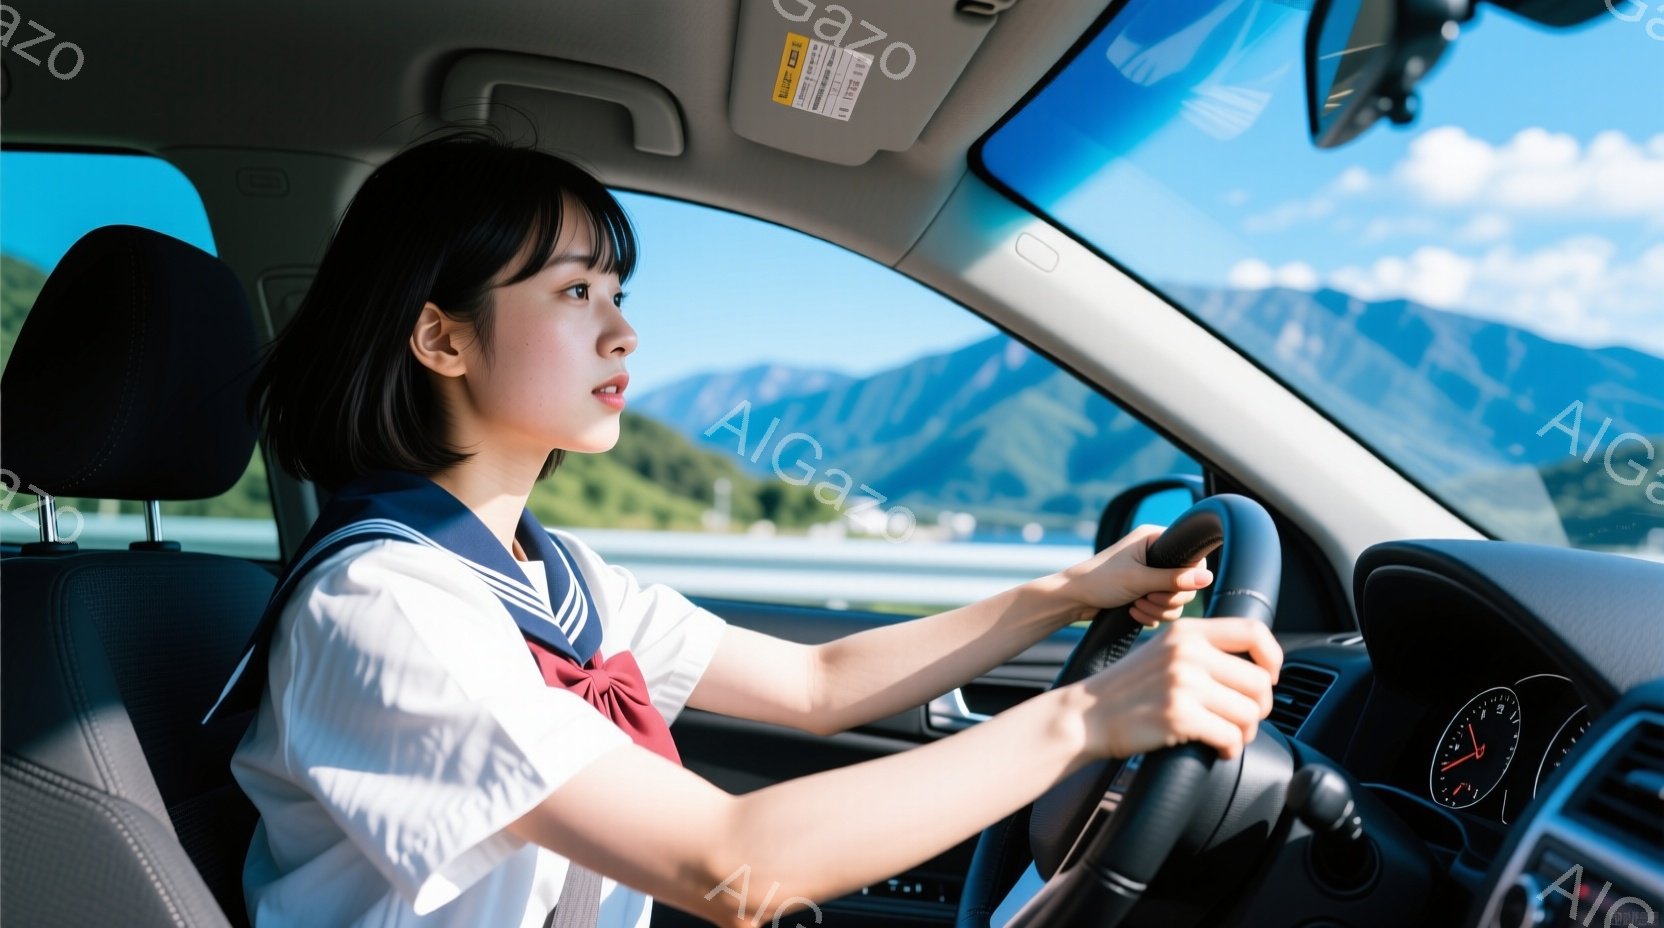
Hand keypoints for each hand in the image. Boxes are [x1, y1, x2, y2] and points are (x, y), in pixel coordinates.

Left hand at [1058, 525, 1213, 627]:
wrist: (1073, 600)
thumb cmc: (1099, 581)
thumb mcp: (1139, 580)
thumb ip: (1174, 579)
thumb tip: (1207, 577)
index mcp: (1154, 539)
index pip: (1193, 556)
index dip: (1188, 577)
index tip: (1168, 587)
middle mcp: (1155, 555)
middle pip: (1187, 584)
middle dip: (1167, 598)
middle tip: (1146, 597)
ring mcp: (1151, 575)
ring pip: (1176, 600)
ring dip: (1157, 609)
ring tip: (1136, 606)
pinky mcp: (1146, 593)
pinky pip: (1164, 609)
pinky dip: (1150, 614)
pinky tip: (1132, 612)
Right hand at [1071, 618, 1281, 760]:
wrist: (1086, 716)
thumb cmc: (1128, 689)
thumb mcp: (1163, 651)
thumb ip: (1203, 650)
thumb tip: (1256, 668)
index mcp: (1187, 632)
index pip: (1253, 632)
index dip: (1273, 657)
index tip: (1270, 677)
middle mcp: (1187, 653)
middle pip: (1258, 682)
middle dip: (1259, 708)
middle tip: (1242, 719)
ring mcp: (1182, 684)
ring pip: (1249, 713)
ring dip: (1245, 732)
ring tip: (1227, 735)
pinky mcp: (1179, 716)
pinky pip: (1231, 737)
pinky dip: (1230, 749)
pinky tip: (1218, 749)